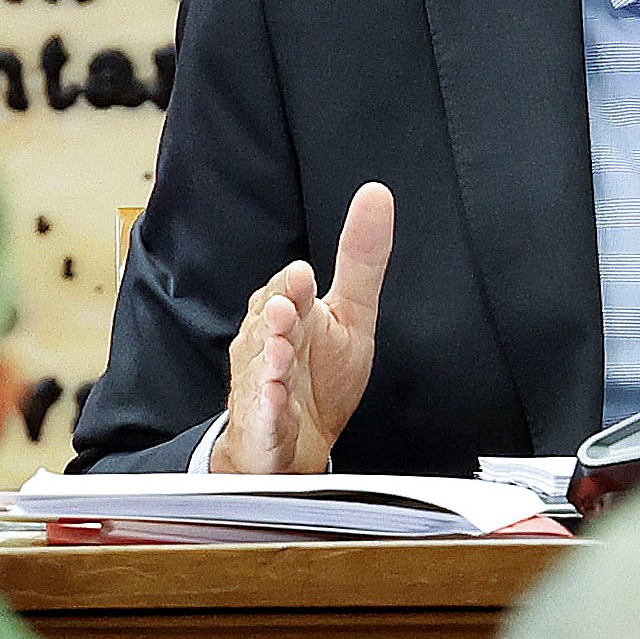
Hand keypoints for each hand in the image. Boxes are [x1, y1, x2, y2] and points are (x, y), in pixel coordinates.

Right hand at [217, 182, 395, 473]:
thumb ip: (361, 258)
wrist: (298, 443)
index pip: (286, 293)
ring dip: (272, 359)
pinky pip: (265, 414)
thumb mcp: (350, 313)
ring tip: (282, 349)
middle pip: (270, 326)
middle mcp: (268, 345)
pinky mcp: (265, 424)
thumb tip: (377, 195)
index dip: (292, 287)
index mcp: (288, 315)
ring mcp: (263, 385)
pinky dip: (270, 407)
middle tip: (287, 307)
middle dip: (277, 317)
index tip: (304, 275)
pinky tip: (278, 399)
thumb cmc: (318, 375)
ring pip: (264, 368)